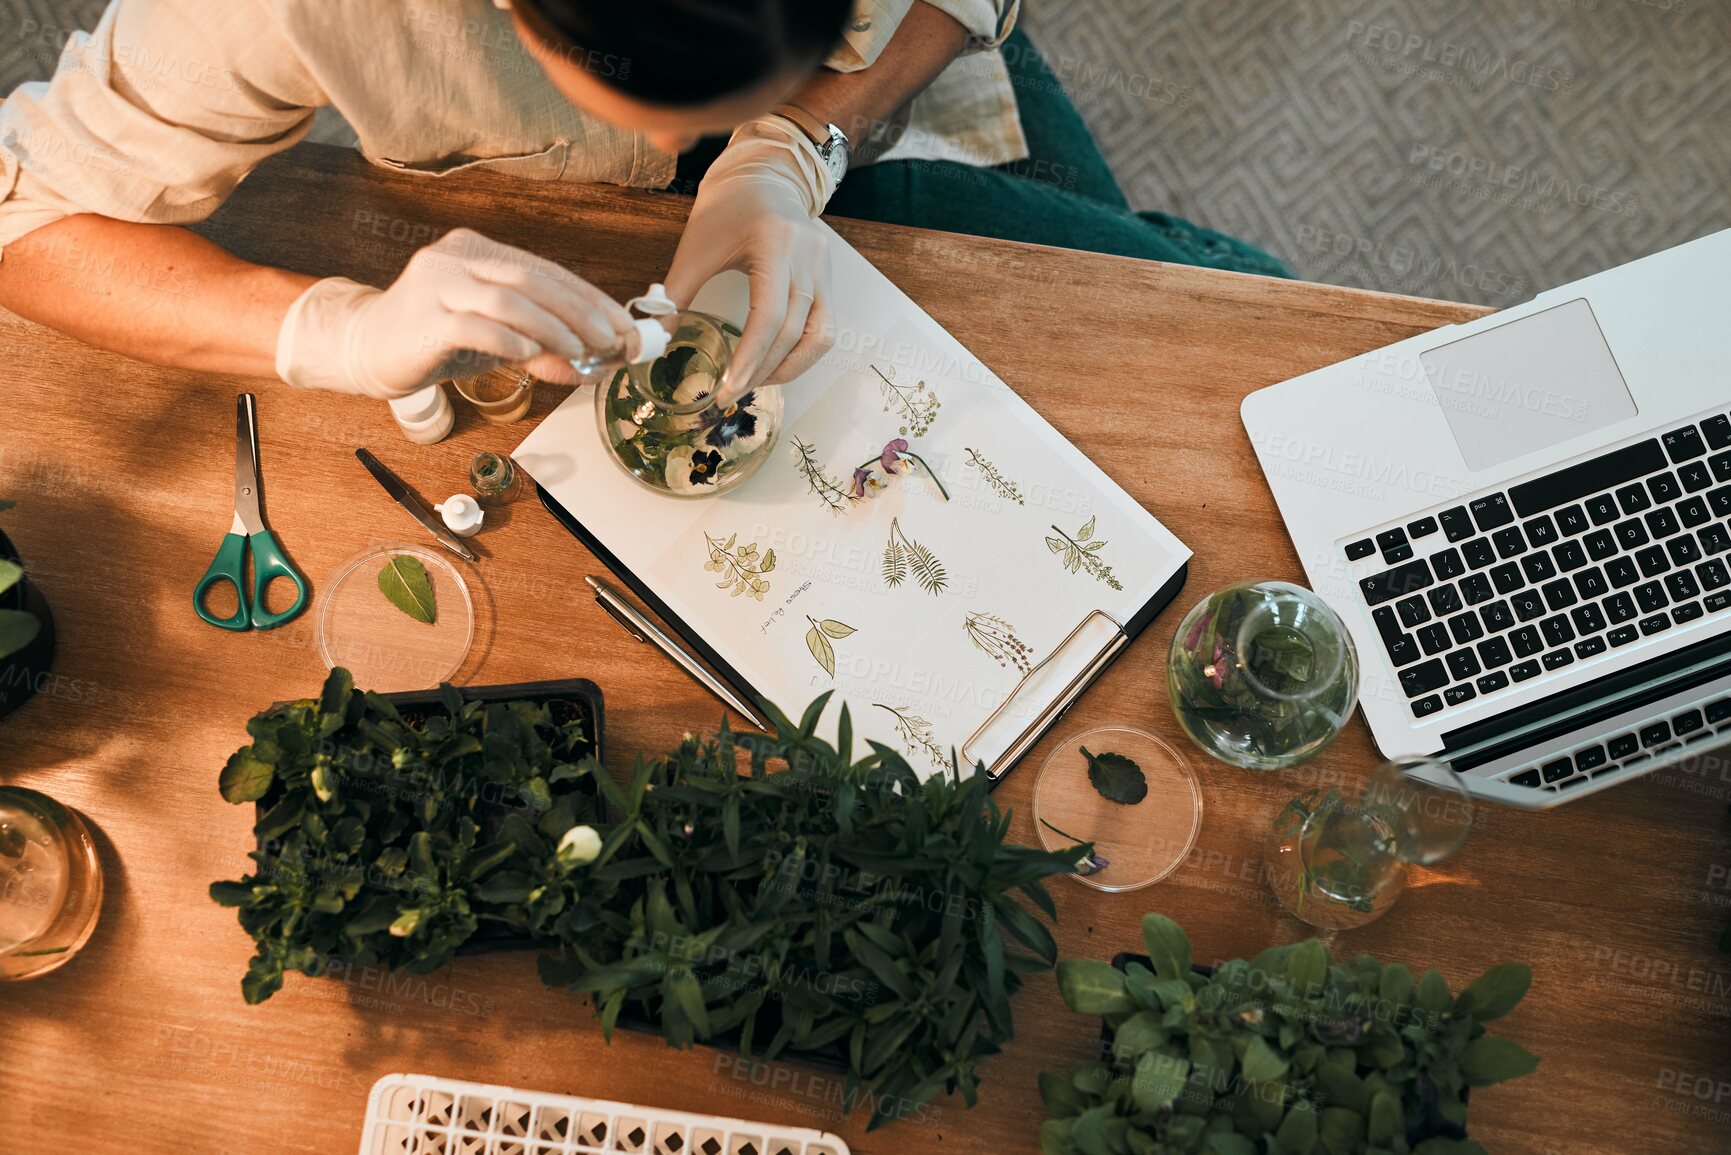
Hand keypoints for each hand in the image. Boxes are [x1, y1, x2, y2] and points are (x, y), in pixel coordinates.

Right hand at [276, 228, 633, 396]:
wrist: (364, 347)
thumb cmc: (435, 339)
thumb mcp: (495, 339)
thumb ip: (540, 345)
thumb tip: (590, 365)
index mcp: (478, 251)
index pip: (547, 271)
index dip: (591, 299)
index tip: (625, 327)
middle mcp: (457, 257)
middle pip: (533, 280)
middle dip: (581, 312)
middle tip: (612, 341)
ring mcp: (436, 285)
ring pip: (508, 300)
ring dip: (553, 327)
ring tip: (581, 352)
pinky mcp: (423, 319)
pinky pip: (474, 326)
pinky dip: (509, 340)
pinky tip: (531, 355)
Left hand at [663, 119, 835, 406]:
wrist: (765, 175)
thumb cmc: (727, 207)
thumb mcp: (695, 247)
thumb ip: (676, 293)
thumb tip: (656, 337)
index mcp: (774, 244)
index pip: (769, 315)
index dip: (750, 358)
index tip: (728, 387)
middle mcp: (808, 257)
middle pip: (794, 332)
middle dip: (763, 370)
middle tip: (733, 393)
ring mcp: (824, 269)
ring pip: (819, 336)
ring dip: (790, 367)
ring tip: (757, 382)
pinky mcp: (829, 278)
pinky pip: (824, 327)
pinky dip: (802, 352)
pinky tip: (776, 363)